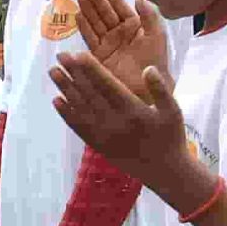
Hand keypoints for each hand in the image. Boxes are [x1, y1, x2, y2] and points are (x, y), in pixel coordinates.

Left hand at [50, 40, 213, 206]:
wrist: (164, 171)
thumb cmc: (171, 137)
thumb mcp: (173, 111)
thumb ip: (160, 89)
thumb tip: (148, 69)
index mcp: (134, 111)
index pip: (108, 85)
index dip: (92, 69)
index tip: (78, 54)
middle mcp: (115, 122)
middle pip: (89, 93)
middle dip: (73, 73)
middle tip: (60, 56)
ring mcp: (104, 135)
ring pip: (80, 108)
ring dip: (65, 89)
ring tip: (53, 72)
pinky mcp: (98, 145)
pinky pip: (78, 127)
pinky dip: (66, 114)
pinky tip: (56, 101)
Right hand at [77, 0, 171, 84]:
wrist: (147, 88)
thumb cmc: (155, 62)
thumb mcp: (157, 36)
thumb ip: (150, 15)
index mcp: (135, 26)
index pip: (120, 5)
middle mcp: (120, 32)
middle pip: (105, 12)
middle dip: (96, 0)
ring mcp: (108, 43)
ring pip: (96, 22)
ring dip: (88, 10)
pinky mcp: (99, 55)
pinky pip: (89, 37)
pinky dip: (83, 27)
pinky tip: (77, 16)